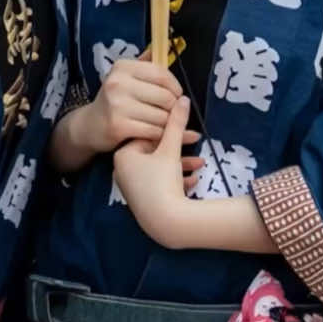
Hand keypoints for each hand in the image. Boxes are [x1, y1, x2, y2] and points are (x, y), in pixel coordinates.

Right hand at [77, 53, 200, 153]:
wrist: (90, 125)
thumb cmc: (114, 99)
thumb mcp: (125, 77)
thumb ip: (145, 65)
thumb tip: (162, 49)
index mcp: (123, 67)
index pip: (162, 74)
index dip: (175, 86)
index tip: (177, 94)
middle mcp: (118, 83)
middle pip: (165, 96)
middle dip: (173, 107)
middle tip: (169, 112)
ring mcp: (117, 105)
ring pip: (162, 116)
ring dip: (167, 123)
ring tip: (161, 123)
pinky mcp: (118, 126)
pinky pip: (153, 131)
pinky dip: (158, 134)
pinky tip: (153, 133)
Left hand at [113, 95, 198, 247]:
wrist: (165, 221)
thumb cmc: (163, 180)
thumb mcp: (171, 149)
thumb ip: (176, 123)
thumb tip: (184, 99)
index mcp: (123, 155)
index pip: (145, 134)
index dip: (167, 131)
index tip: (183, 129)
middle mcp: (122, 171)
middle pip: (153, 152)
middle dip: (177, 149)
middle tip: (195, 142)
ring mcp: (131, 188)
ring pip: (159, 170)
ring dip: (180, 165)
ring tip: (200, 162)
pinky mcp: (141, 202)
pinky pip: (159, 186)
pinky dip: (175, 181)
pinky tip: (194, 180)